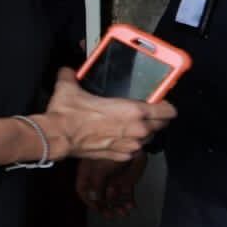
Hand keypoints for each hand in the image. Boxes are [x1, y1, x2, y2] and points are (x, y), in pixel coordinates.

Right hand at [42, 68, 174, 162]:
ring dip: (142, 132)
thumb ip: (71, 75)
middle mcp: (137, 130)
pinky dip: (128, 144)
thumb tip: (67, 70)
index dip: (165, 105)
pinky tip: (115, 137)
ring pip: (148, 138)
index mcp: (133, 110)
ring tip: (126, 125)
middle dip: (155, 119)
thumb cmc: (68, 114)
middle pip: (162, 125)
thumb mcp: (70, 87)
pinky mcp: (120, 156)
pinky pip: (133, 150)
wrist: (57, 137)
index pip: (169, 111)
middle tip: (141, 112)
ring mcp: (130, 146)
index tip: (158, 103)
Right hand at [76, 152, 147, 217]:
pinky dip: (129, 201)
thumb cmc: (112, 155)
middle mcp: (99, 179)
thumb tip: (95, 200)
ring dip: (117, 206)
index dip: (88, 200)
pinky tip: (131, 206)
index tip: (96, 208)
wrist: (133, 147)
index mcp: (88, 173)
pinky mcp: (126, 181)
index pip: (83, 190)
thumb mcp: (99, 170)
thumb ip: (96, 186)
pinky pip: (126, 195)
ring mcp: (113, 180)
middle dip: (104, 207)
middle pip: (98, 197)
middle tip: (110, 215)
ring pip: (113, 198)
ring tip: (124, 212)